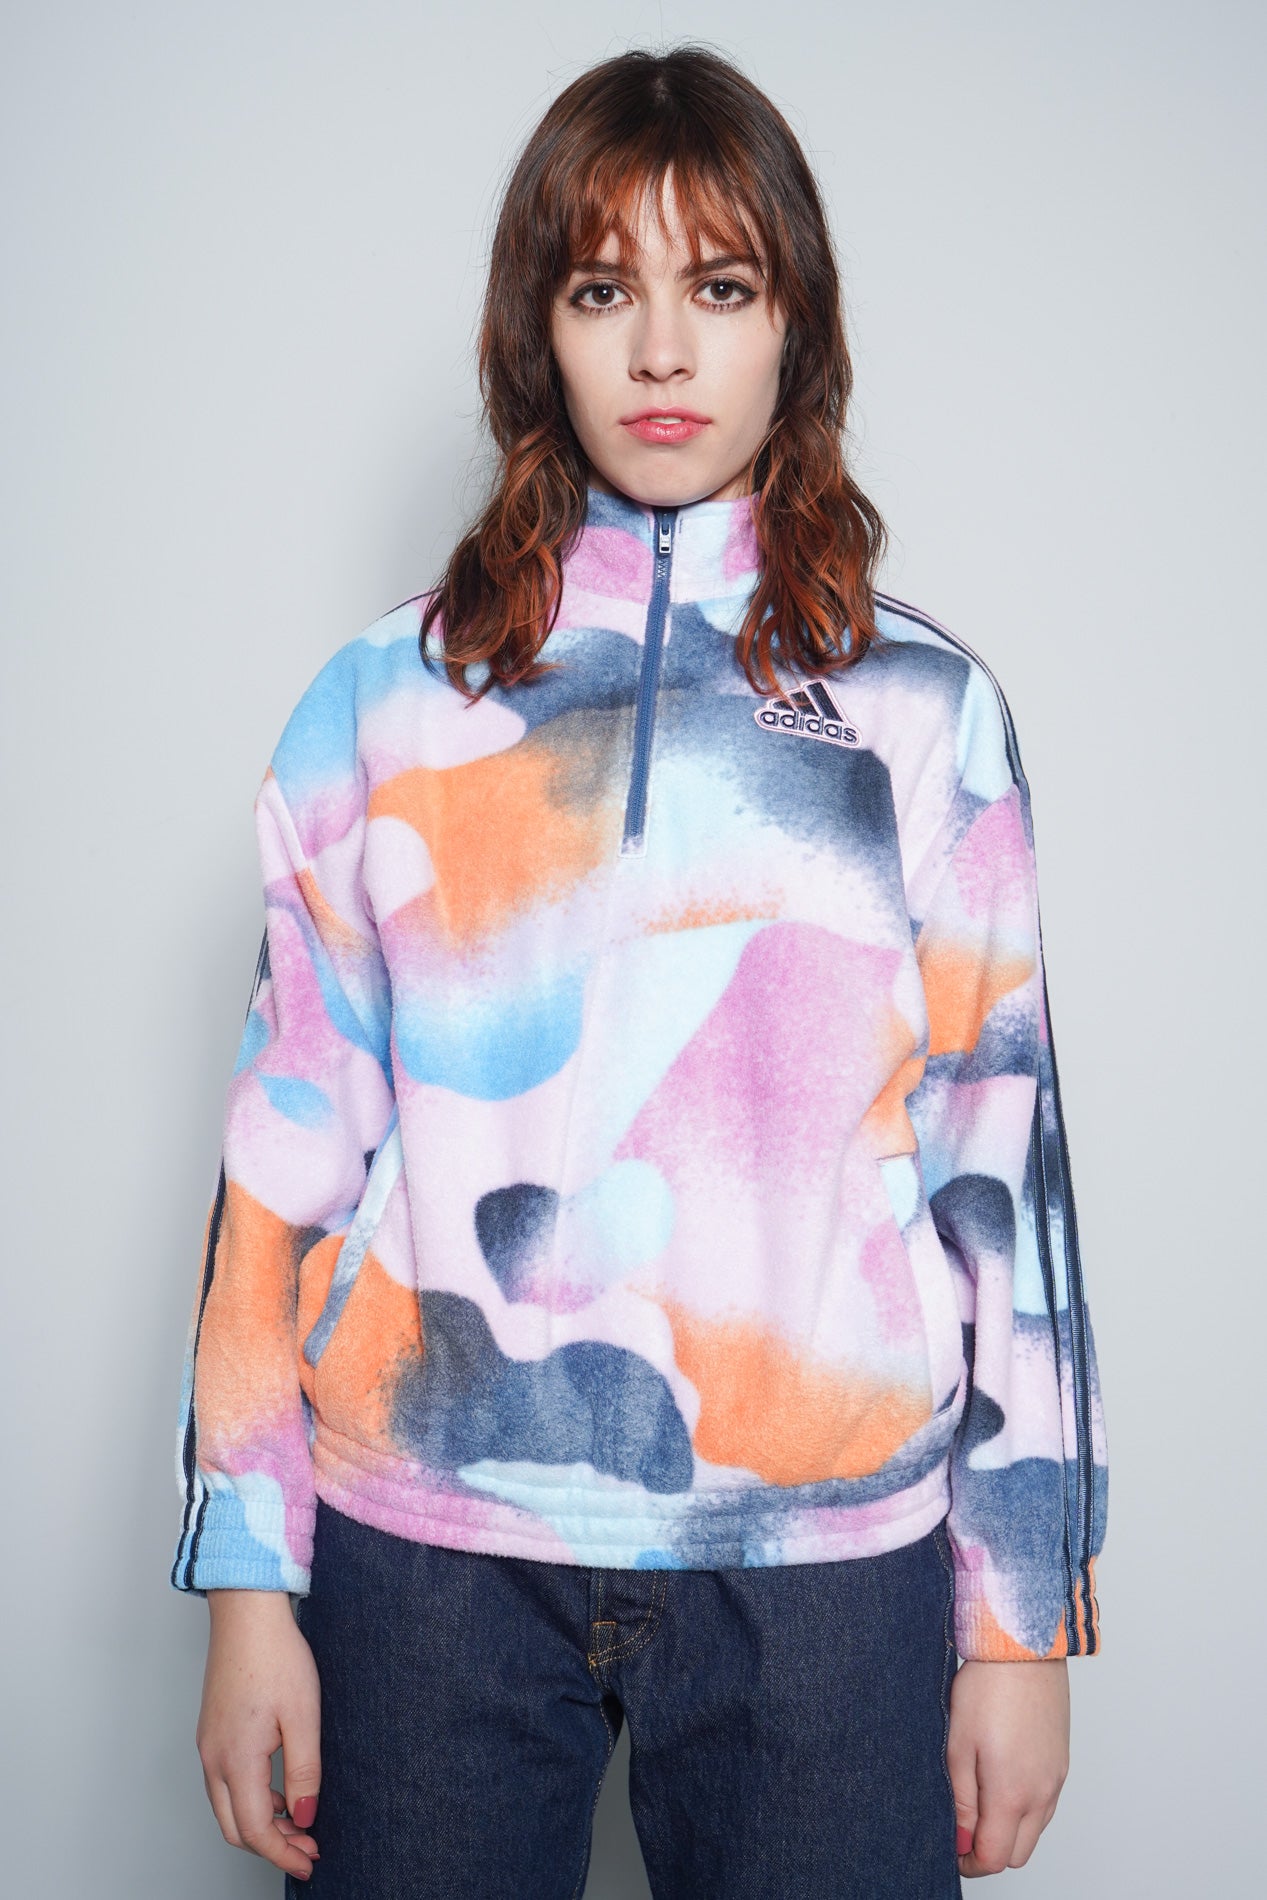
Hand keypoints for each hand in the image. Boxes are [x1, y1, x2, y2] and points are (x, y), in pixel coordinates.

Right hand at [196, 1589, 321, 1882]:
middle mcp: (213, 1758)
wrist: (246, 1612)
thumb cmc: (276, 1656)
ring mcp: (208, 1744)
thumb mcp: (303, 1716)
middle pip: (234, 1827)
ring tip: (298, 1820)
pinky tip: (279, 1789)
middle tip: (307, 1847)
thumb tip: (303, 1816)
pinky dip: (250, 1799)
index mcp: (236, 1759)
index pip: (254, 1830)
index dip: (282, 1853)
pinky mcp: (212, 1731)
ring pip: (227, 1807)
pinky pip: (225, 1783)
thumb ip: (304, 1771)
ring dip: (260, 1823)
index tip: (309, 1862)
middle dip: (270, 1845)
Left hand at [947, 1657, 1068, 1876]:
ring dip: (1008, 1829)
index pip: (994, 1859)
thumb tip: (962, 1841)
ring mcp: (1057, 1779)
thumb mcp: (958, 1745)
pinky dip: (1024, 1807)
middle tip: (962, 1826)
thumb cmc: (986, 1688)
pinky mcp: (1062, 1763)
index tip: (951, 1848)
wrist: (1024, 1646)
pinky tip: (1002, 1778)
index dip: (969, 1863)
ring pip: (1034, 1830)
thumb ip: (962, 1801)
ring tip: (979, 1796)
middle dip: (989, 1851)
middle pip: (1018, 1853)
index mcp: (1012, 1794)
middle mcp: (1042, 1794)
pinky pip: (1045, 1804)